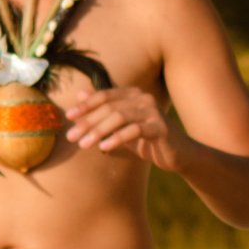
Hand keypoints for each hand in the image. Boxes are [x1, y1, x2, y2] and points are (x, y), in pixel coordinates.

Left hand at [65, 86, 185, 169]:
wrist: (179, 154)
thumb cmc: (147, 139)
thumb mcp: (121, 125)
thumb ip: (102, 110)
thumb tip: (79, 93)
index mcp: (133, 95)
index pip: (104, 96)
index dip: (85, 105)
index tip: (68, 117)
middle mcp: (143, 99)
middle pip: (109, 107)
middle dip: (88, 122)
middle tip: (71, 137)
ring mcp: (153, 112)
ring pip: (119, 117)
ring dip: (98, 131)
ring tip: (83, 145)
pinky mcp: (161, 127)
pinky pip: (135, 130)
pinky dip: (117, 138)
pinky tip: (104, 148)